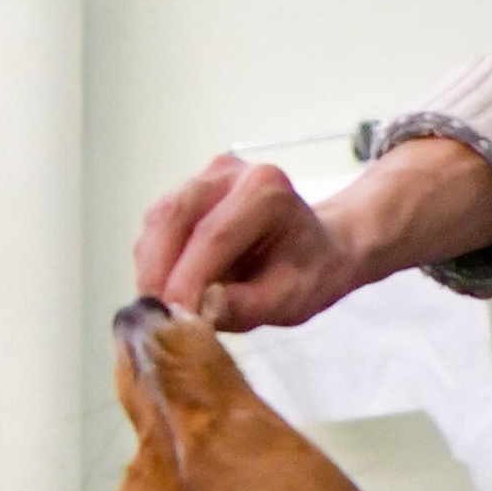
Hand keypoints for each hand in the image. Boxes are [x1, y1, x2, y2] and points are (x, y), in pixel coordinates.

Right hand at [131, 137, 491, 331]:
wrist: (340, 244)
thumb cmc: (322, 272)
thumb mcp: (297, 299)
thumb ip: (250, 304)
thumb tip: (202, 311)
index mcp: (269, 193)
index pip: (214, 236)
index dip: (189, 278)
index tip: (173, 316)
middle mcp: (239, 171)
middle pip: (175, 218)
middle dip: (158, 268)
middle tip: (151, 318)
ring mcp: (215, 172)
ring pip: (161, 215)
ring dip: (152, 261)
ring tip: (160, 307)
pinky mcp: (198, 181)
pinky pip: (162, 217)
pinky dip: (157, 251)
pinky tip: (167, 285)